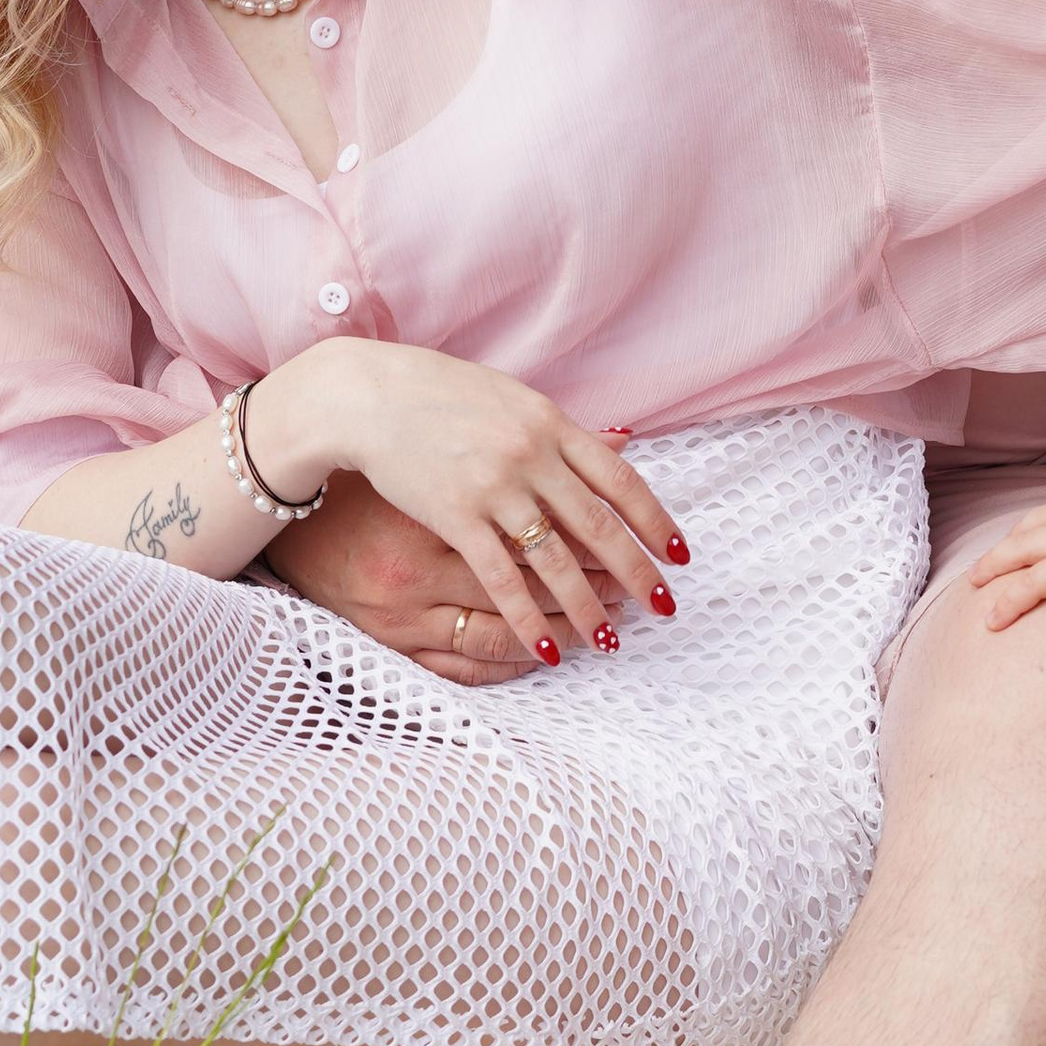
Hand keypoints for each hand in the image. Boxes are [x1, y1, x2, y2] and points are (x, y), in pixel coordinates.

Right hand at [253, 347, 682, 656]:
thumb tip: (625, 439)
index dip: (654, 519)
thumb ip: (562, 431)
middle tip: (664, 607)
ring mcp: (493, 487)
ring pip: (554, 561)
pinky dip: (526, 618)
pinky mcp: (453, 519)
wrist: (366, 396)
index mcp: (548, 423)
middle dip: (635, 570)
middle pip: (596, 525)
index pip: (618, 479)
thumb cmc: (437, 396)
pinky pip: (500, 580)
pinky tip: (547, 648)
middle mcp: (530, 455)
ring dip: (586, 605)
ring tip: (611, 639)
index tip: (679, 554)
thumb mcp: (510, 400)